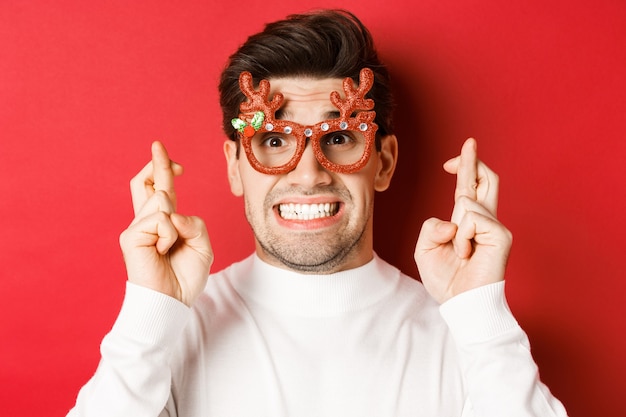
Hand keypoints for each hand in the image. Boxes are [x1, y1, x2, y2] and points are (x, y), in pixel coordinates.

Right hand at [119, 141, 212, 305]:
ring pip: (160, 200)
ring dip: (176, 223)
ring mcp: (137, 228)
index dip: (163, 170)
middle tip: (158, 145)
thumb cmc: (185, 276)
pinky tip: (162, 252)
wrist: (172, 302)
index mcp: (163, 222)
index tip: (173, 161)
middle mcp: (147, 221)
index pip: (158, 189)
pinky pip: (159, 219)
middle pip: (143, 183)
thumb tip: (171, 213)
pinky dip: (169, 235)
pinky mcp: (131, 237)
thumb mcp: (202, 244)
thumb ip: (193, 223)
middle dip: (155, 163)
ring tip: (170, 247)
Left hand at [414, 138, 511, 303]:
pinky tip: (467, 253)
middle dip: (474, 160)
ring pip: (468, 200)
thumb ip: (431, 226)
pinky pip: (473, 218)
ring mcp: (495, 227)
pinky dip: (462, 236)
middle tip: (469, 142)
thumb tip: (453, 219)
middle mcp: (484, 220)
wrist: (459, 303)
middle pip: (487, 179)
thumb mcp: (425, 248)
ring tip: (460, 253)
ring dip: (455, 230)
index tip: (456, 156)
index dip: (465, 167)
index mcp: (467, 221)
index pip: (469, 187)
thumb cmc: (446, 279)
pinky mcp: (501, 236)